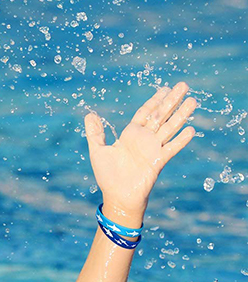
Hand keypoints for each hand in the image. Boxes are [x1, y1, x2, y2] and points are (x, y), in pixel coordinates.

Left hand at [84, 82, 196, 221]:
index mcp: (131, 135)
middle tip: (184, 85)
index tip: (165, 88)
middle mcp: (144, 139)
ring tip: (193, 101)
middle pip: (161, 115)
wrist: (117, 196)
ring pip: (170, 128)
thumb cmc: (107, 175)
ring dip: (181, 115)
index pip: (146, 113)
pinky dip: (181, 140)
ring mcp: (153, 149)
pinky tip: (191, 130)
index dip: (155, 100)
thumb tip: (89, 115)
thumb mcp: (98, 151)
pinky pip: (171, 148)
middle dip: (172, 100)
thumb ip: (95, 133)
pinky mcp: (158, 161)